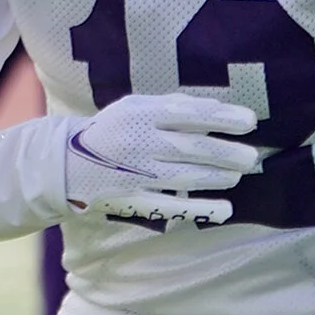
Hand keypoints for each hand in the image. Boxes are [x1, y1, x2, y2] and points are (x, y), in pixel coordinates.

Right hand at [64, 90, 259, 225]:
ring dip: (217, 177)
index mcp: (139, 115)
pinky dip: (200, 208)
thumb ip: (172, 106)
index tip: (250, 121)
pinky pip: (171, 206)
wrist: (63, 164)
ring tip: (237, 175)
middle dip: (227, 152)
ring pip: (185, 177)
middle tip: (251, 156)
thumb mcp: (133, 107)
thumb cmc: (109, 131)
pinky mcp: (132, 200)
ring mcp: (135, 175)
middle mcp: (138, 144)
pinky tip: (225, 209)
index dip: (222, 118)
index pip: (189, 114)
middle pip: (192, 148)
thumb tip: (218, 108)